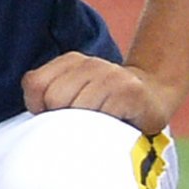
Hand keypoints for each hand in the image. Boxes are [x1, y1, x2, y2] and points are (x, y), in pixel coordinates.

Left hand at [23, 51, 176, 135]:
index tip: (56, 114)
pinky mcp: (129, 91)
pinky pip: (102, 116)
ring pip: (76, 108)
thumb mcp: (73, 91)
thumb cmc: (106, 102)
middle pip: (54, 98)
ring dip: (85, 124)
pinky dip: (104, 127)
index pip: (34, 83)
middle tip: (82, 121)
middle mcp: (90, 63)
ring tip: (99, 122)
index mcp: (70, 61)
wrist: (154, 95)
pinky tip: (115, 122)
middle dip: (62, 117)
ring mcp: (111, 75)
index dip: (38, 106)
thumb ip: (48, 97)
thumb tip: (35, 123)